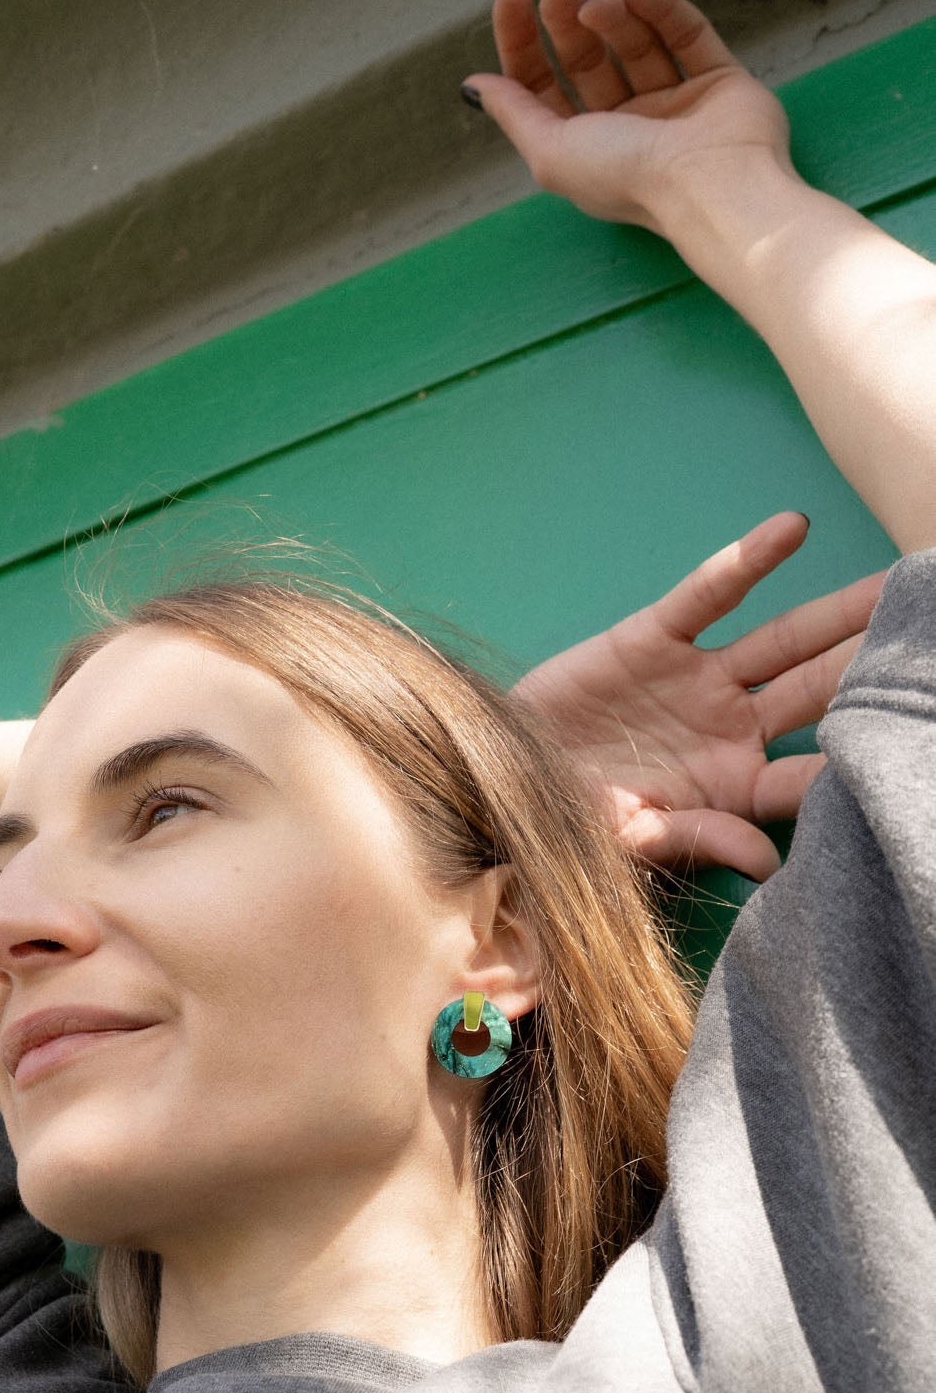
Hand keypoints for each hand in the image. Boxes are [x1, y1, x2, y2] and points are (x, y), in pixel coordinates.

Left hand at [463, 0, 793, 232]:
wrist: (710, 185)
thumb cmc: (630, 179)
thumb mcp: (551, 151)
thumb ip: (514, 114)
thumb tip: (476, 86)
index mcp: (583, 151)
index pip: (544, 88)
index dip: (523, 45)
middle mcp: (626, 129)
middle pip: (588, 61)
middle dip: (567, 24)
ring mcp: (673, 105)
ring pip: (636, 44)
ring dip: (613, 17)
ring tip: (600, 3)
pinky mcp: (718, 81)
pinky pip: (685, 33)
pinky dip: (662, 8)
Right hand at [512, 513, 884, 880]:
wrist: (499, 780)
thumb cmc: (566, 822)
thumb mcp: (631, 840)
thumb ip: (699, 838)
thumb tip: (770, 862)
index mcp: (733, 787)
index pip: (811, 773)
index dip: (856, 761)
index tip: (905, 745)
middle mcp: (730, 728)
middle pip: (819, 693)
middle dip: (873, 666)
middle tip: (928, 638)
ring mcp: (698, 680)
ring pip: (782, 641)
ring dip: (838, 612)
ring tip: (894, 581)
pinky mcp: (654, 640)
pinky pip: (707, 596)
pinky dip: (746, 563)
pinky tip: (790, 530)